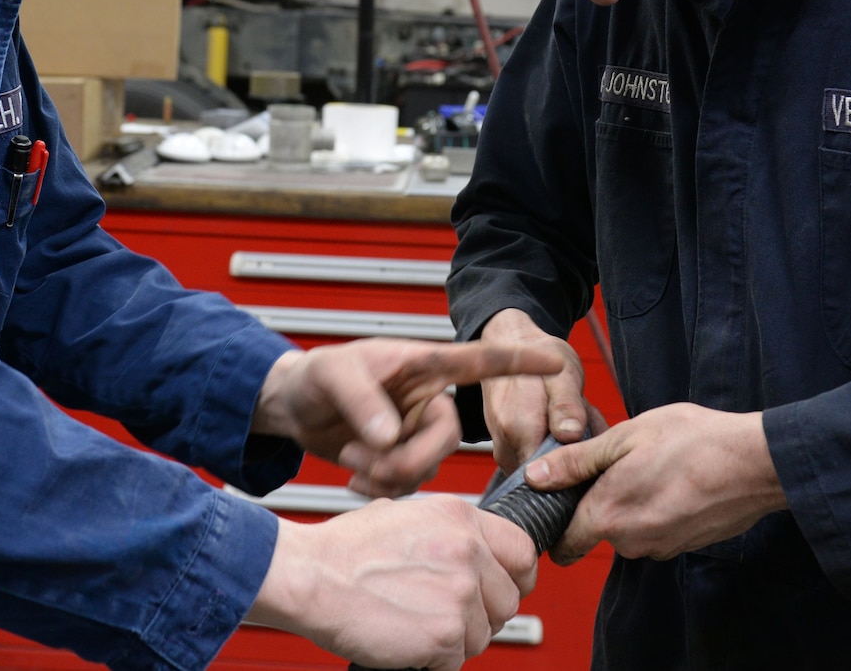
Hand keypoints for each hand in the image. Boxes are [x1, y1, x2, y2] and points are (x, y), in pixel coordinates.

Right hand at [247, 496, 537, 670]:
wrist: (310, 576)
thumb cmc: (344, 551)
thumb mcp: (405, 515)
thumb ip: (448, 532)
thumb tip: (474, 554)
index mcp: (459, 517)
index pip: (522, 551)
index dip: (515, 577)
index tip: (503, 588)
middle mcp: (466, 552)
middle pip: (508, 601)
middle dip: (482, 614)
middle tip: (444, 613)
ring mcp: (459, 594)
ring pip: (484, 635)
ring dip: (455, 638)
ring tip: (415, 622)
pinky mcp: (444, 635)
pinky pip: (456, 661)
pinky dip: (433, 659)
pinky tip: (405, 638)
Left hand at [252, 337, 563, 496]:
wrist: (295, 408)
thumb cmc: (317, 375)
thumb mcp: (333, 373)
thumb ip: (362, 399)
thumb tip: (389, 435)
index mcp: (422, 365)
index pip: (477, 361)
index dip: (517, 363)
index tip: (555, 362)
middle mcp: (428, 400)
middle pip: (448, 438)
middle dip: (408, 459)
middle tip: (362, 457)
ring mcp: (417, 433)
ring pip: (428, 468)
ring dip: (387, 474)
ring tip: (349, 460)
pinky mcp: (403, 460)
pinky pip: (410, 486)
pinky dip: (381, 488)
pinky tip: (354, 479)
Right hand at [479, 309, 601, 473]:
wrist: (509, 342)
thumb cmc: (538, 354)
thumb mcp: (562, 373)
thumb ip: (566, 405)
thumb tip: (570, 437)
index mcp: (519, 430)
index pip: (551, 478)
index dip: (579, 470)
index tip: (595, 447)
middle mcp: (505, 446)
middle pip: (550, 473)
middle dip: (575, 457)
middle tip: (589, 424)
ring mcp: (502, 449)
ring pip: (544, 466)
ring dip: (565, 450)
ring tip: (576, 419)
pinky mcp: (504, 447)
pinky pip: (533, 458)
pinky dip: (553, 446)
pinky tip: (563, 424)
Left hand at [523, 403, 785, 563]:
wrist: (756, 463)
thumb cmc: (694, 441)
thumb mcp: (625, 437)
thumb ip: (576, 462)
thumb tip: (536, 478)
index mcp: (609, 515)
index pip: (562, 545)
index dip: (554, 524)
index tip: (557, 502)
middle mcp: (632, 542)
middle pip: (596, 531)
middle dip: (598, 503)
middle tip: (615, 463)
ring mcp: (661, 547)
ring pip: (627, 530)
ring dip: (630, 504)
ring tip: (649, 466)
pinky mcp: (685, 545)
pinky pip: (655, 530)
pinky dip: (656, 509)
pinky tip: (672, 479)